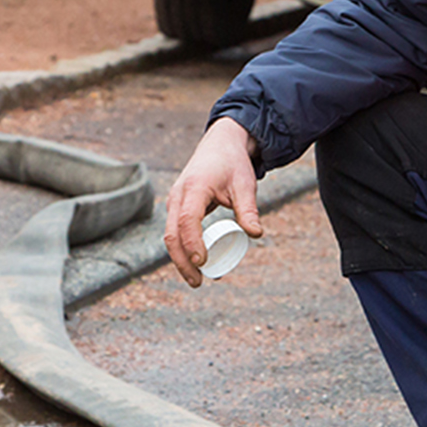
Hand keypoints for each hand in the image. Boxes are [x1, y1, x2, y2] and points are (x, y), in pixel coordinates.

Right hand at [163, 117, 263, 286]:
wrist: (220, 145)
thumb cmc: (233, 164)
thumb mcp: (244, 185)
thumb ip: (248, 209)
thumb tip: (256, 234)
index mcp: (194, 188)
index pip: (187, 220)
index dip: (193, 243)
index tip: (202, 262)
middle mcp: (178, 195)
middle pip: (172, 234)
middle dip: (182, 261)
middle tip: (198, 282)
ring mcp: (174, 202)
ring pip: (170, 235)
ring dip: (180, 259)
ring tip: (196, 280)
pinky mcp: (177, 207)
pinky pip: (174, 231)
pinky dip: (182, 250)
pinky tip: (194, 265)